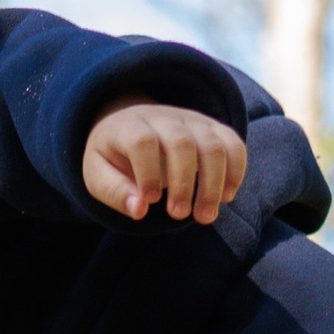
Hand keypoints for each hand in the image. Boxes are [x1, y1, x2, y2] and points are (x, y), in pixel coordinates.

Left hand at [81, 98, 248, 225]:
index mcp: (127, 126)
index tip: (150, 200)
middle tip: (179, 216)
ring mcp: (191, 120)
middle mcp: (163, 117)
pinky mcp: (212, 128)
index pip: (143, 141)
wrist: (130, 128)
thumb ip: (115, 192)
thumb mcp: (98, 176)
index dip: (149, 172)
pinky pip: (233, 143)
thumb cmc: (112, 158)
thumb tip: (139, 209)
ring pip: (213, 145)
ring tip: (206, 216)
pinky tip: (226, 197)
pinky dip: (236, 170)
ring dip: (214, 184)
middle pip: (182, 143)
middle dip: (184, 184)